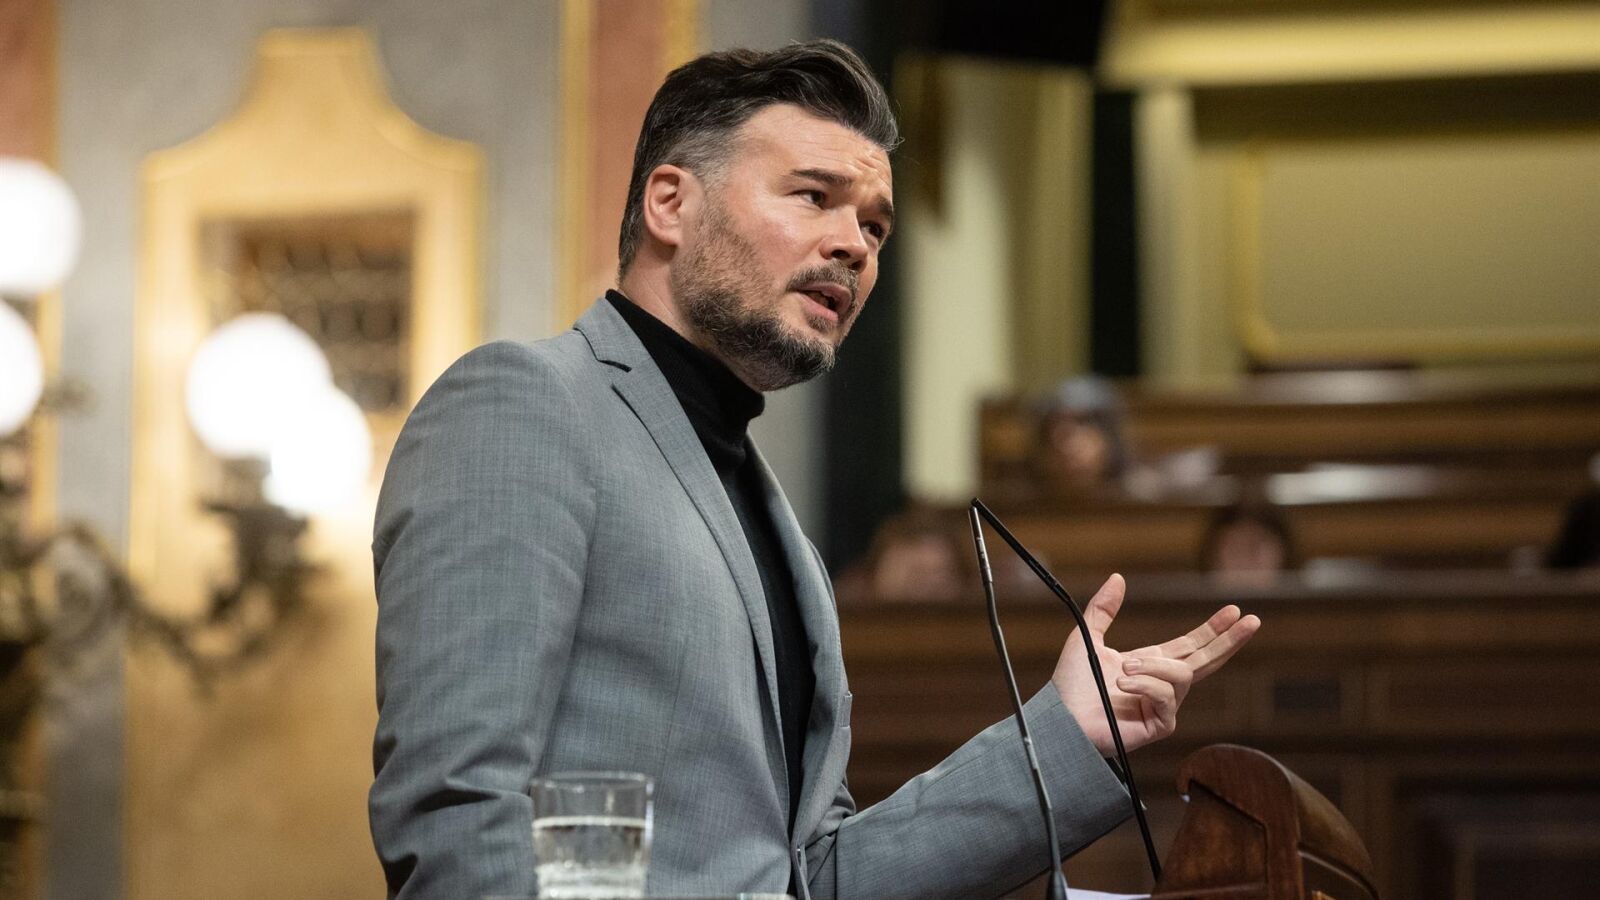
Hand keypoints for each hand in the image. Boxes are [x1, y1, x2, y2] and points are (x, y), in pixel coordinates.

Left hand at [1051, 574, 1258, 755]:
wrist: (1062, 717)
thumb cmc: (1072, 684)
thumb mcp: (1087, 636)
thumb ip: (1104, 608)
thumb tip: (1118, 577)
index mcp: (1150, 664)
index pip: (1189, 644)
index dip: (1212, 629)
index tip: (1233, 611)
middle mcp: (1161, 685)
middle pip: (1205, 660)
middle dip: (1229, 640)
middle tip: (1252, 621)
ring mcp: (1163, 707)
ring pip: (1181, 674)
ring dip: (1153, 666)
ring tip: (1124, 668)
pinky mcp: (1160, 725)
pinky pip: (1167, 697)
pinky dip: (1145, 686)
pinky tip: (1123, 686)